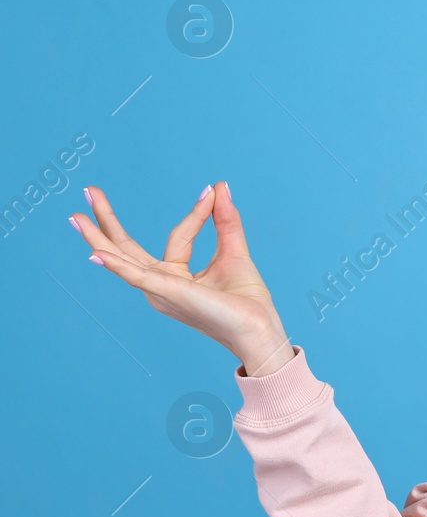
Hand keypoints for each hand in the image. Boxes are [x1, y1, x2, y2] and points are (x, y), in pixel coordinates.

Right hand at [68, 181, 294, 375]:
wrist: (259, 329)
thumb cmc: (246, 300)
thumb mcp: (234, 251)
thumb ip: (225, 220)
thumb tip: (219, 187)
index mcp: (174, 276)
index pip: (179, 235)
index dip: (197, 212)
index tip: (211, 191)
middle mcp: (160, 285)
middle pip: (127, 248)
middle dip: (106, 220)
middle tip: (90, 190)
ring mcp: (161, 291)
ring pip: (123, 259)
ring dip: (99, 236)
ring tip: (76, 215)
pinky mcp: (168, 294)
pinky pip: (138, 277)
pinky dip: (117, 265)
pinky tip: (96, 253)